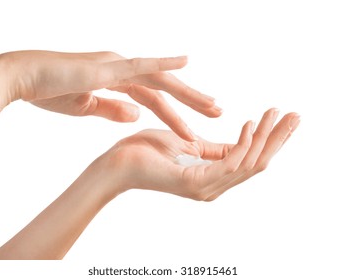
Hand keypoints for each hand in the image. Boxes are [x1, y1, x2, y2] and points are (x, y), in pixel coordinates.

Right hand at [0, 51, 220, 140]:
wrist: (23, 77)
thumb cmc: (51, 91)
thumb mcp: (88, 107)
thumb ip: (114, 110)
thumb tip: (138, 117)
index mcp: (118, 80)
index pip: (154, 99)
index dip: (175, 113)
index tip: (192, 127)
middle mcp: (122, 69)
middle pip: (164, 89)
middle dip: (192, 102)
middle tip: (216, 113)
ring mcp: (116, 64)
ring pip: (159, 82)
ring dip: (187, 95)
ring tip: (212, 107)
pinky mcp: (106, 66)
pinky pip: (139, 65)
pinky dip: (162, 64)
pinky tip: (185, 63)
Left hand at [102, 108, 299, 200]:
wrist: (117, 163)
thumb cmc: (147, 151)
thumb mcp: (189, 144)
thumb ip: (215, 148)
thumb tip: (241, 139)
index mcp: (213, 176)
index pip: (251, 158)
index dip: (271, 139)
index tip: (283, 115)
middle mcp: (215, 186)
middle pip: (258, 163)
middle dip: (278, 139)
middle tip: (296, 115)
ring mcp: (206, 188)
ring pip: (249, 163)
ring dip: (266, 137)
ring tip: (275, 114)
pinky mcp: (195, 183)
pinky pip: (229, 163)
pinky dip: (243, 144)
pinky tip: (250, 124)